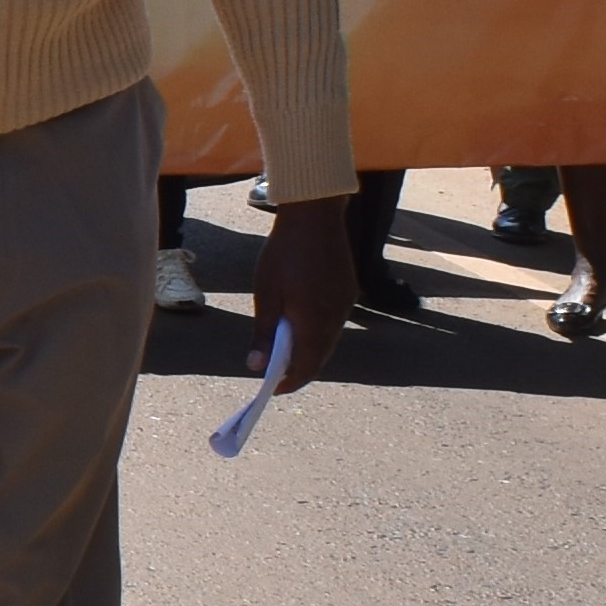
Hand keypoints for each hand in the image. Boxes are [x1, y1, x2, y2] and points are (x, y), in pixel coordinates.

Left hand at [248, 196, 348, 390]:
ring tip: (285, 347)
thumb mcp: (266, 295)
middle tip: (277, 372)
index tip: (273, 389)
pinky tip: (302, 323)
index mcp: (314, 323)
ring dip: (310, 349)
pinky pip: (335, 321)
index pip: (306, 367)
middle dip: (300, 368)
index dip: (291, 382)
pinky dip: (319, 331)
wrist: (315, 216)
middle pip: (320, 357)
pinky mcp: (349, 291)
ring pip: (329, 339)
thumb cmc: (283, 253)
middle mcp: (336, 318)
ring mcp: (345, 305)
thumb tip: (256, 367)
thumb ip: (263, 334)